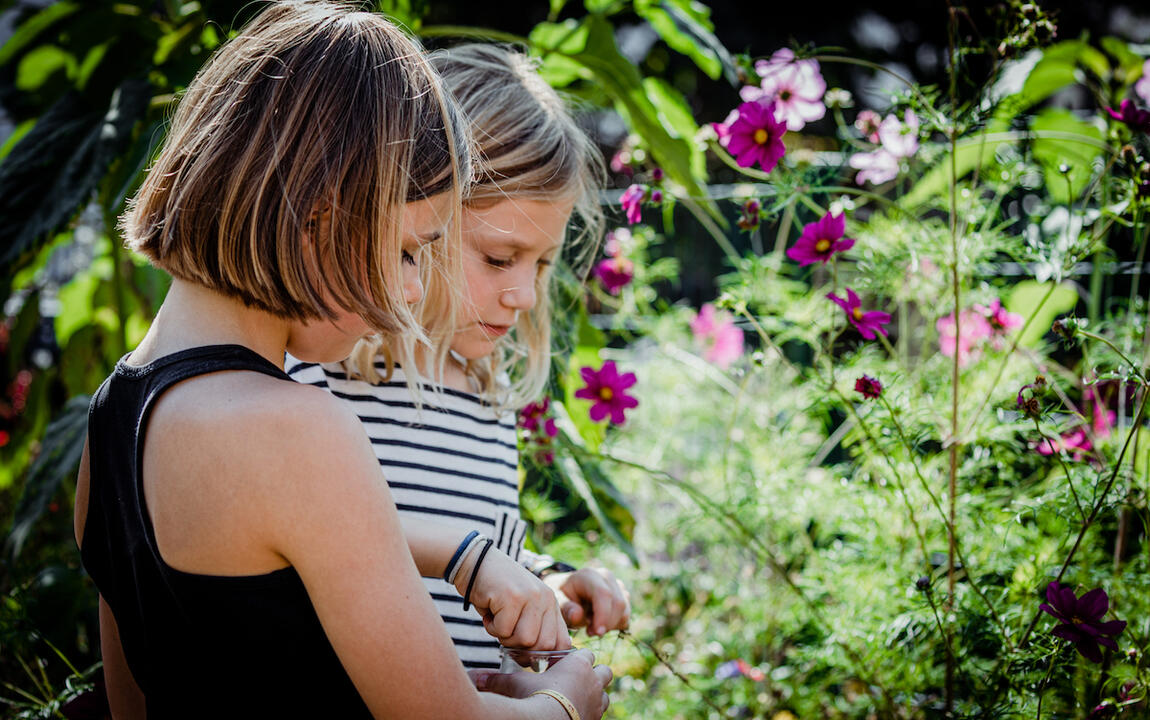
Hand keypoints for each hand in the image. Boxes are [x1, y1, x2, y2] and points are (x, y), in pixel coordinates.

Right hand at [455, 544, 571, 649]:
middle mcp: (545, 599)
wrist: (474, 561)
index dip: (545, 656)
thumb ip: (535, 627)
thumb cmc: (496, 590)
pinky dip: (491, 627)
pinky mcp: (511, 597)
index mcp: (551, 603)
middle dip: (521, 648)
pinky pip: (503, 631)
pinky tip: (488, 611)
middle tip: (506, 632)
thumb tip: (537, 664)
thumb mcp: (523, 606)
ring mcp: (530, 597)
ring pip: (524, 640)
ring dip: (505, 637)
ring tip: (497, 619)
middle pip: (543, 646)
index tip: (526, 655)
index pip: (562, 642)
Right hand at [473, 649, 612, 719]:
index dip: (577, 659)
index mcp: (579, 665)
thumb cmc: (535, 699)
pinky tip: (576, 714)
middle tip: (576, 682)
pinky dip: (592, 712)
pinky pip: (601, 713)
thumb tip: (474, 675)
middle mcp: (594, 682)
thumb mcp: (515, 684)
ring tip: (577, 699)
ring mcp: (599, 703)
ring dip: (595, 694)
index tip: (565, 666)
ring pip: (605, 693)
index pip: (586, 654)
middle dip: (594, 675)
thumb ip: (497, 678)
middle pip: (604, 671)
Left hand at [545, 567, 630, 636]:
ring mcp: (616, 585)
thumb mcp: (557, 603)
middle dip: (606, 624)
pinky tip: (599, 623)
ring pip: (625, 611)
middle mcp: (606, 577)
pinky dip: (614, 625)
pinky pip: (625, 615)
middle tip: (589, 633)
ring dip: (610, 626)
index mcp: (588, 575)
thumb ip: (566, 609)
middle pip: (618, 603)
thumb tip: (578, 614)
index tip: (597, 633)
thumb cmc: (562, 597)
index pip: (604, 594)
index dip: (604, 615)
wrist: (567, 592)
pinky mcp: (622, 596)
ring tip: (591, 628)